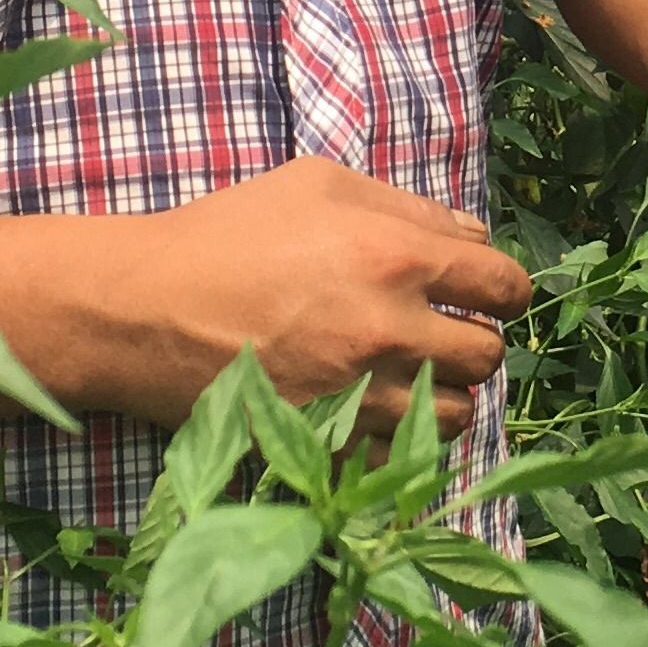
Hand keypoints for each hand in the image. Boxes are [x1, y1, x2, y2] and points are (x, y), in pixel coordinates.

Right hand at [116, 156, 532, 434]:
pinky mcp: (326, 445)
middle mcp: (391, 331)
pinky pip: (402, 462)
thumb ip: (406, 206)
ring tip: (412, 379)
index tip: (490, 296)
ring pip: (456, 417)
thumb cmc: (227, 234)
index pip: (504, 285)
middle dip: (474, 344)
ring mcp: (360, 396)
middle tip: (443, 336)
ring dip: (444, 397)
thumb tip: (470, 237)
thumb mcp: (318, 184)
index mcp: (397, 257)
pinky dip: (402, 443)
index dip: (504, 291)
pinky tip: (376, 414)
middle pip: (488, 356)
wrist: (143, 309)